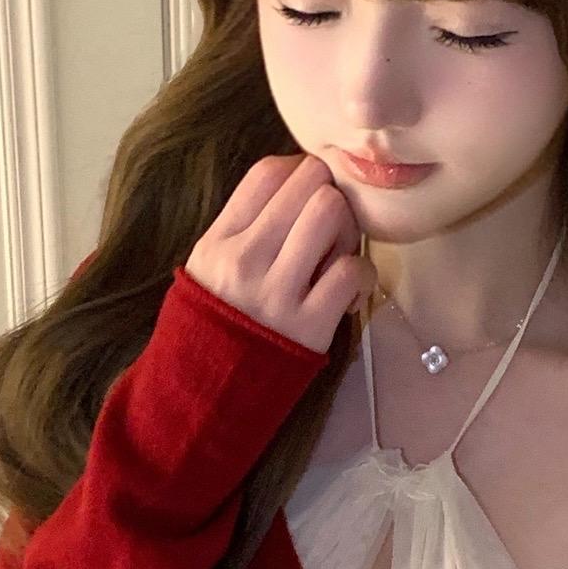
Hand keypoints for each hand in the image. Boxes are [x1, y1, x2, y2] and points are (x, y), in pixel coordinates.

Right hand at [186, 150, 375, 353]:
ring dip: (347, 230)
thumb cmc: (216, 326)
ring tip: (337, 256)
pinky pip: (352, 269)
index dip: (300, 172)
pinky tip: (348, 292)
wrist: (206, 396)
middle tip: (329, 228)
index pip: (268, 172)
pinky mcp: (309, 326)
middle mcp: (244, 260)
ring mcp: (277, 293)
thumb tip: (296, 184)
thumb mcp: (209, 269)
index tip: (307, 196)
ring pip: (331, 214)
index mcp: (218, 242)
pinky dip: (361, 275)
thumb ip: (244, 228)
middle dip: (330, 196)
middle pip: (308, 183)